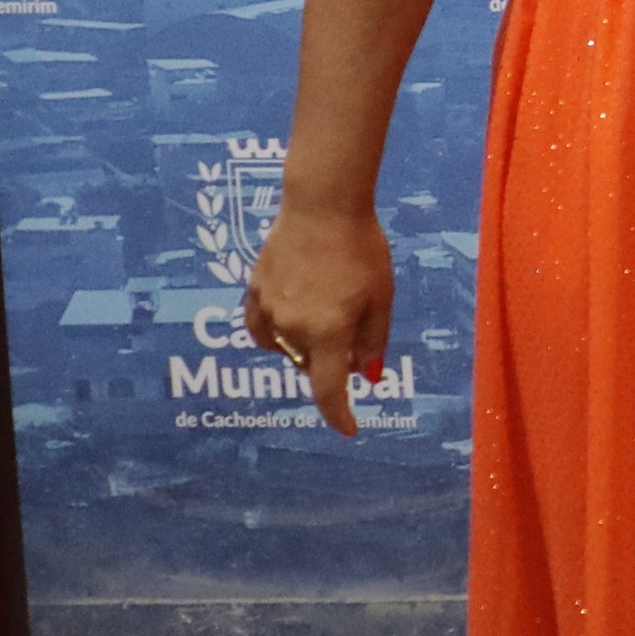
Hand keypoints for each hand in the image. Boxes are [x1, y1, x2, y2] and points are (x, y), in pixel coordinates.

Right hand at [240, 203, 395, 438]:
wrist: (323, 206)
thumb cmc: (363, 249)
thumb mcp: (381, 297)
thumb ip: (373, 340)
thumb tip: (367, 376)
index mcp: (327, 331)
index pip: (329, 389)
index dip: (339, 415)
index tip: (349, 430)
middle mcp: (292, 327)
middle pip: (312, 364)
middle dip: (333, 360)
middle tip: (353, 332)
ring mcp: (268, 309)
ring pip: (287, 347)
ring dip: (307, 343)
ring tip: (328, 308)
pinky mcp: (253, 291)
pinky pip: (262, 328)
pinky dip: (277, 333)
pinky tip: (290, 320)